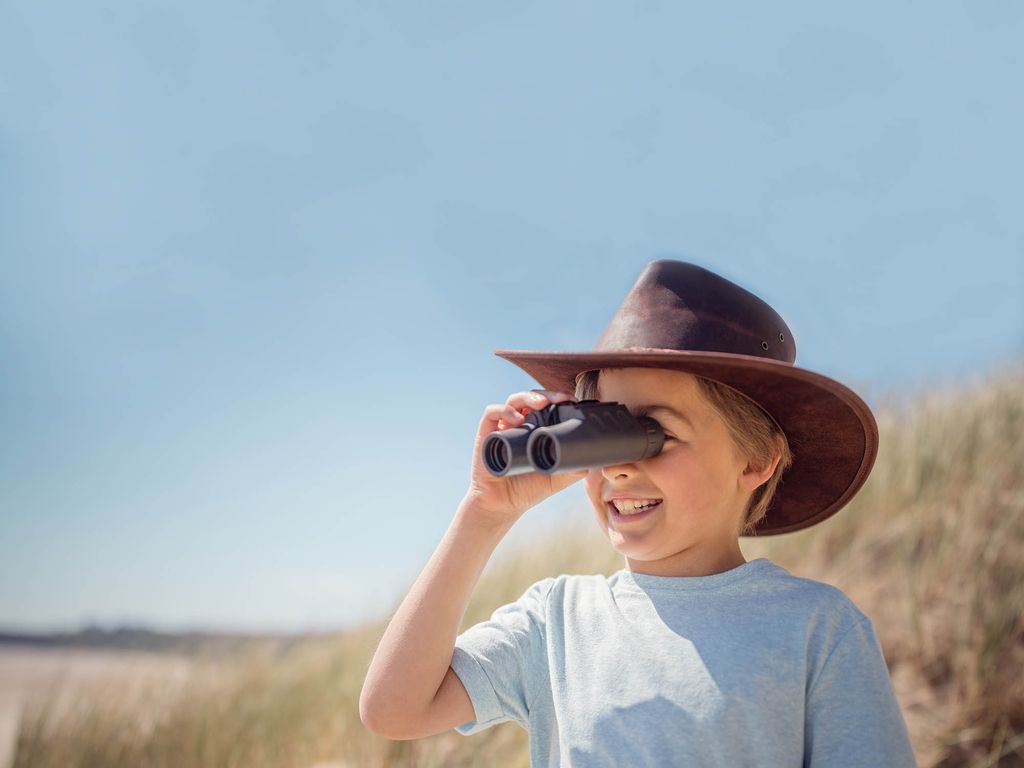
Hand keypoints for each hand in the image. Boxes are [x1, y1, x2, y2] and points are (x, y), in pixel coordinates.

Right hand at [462, 389, 587, 524]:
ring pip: (514, 400)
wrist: (503, 504)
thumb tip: (590, 461)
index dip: (560, 400)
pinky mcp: (486, 432)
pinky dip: (504, 411)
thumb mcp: (556, 478)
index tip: (573, 401)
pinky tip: (517, 420)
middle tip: (561, 399)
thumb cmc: (528, 489)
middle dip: (548, 394)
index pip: (548, 406)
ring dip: (529, 397)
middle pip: (533, 398)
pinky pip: (492, 412)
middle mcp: (520, 423)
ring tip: (542, 404)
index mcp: (537, 429)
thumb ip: (572, 468)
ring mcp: (503, 426)